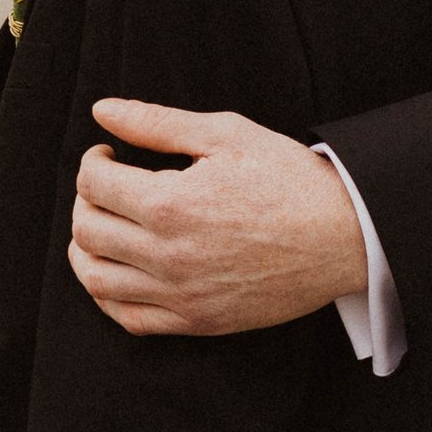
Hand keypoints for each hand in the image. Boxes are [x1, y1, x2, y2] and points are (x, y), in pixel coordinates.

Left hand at [70, 101, 366, 336]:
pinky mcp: (197, 321)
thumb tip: (103, 110)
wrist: (345, 236)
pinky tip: (119, 269)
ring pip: (96, 278)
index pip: (93, 184)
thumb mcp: (227, 134)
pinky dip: (107, 294)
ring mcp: (181, 295)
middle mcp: (168, 255)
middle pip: (87, 229)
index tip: (108, 155)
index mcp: (171, 204)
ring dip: (86, 247)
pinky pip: (127, 317)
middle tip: (107, 186)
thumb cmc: (290, 179)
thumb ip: (158, 123)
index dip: (93, 162)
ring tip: (104, 226)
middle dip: (86, 200)